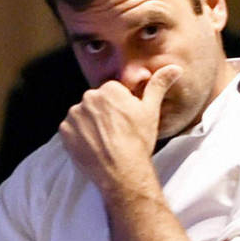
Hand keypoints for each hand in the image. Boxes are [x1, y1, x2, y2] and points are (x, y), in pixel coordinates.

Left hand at [59, 64, 182, 200]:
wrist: (123, 172)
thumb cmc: (138, 141)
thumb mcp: (151, 111)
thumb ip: (159, 85)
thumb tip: (174, 67)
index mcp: (109, 89)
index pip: (113, 92)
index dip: (121, 107)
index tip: (127, 120)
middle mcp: (89, 98)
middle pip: (97, 102)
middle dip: (105, 114)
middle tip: (117, 132)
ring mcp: (74, 115)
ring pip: (84, 115)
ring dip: (91, 124)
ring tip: (105, 141)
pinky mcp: (64, 132)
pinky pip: (71, 129)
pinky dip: (79, 136)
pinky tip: (93, 146)